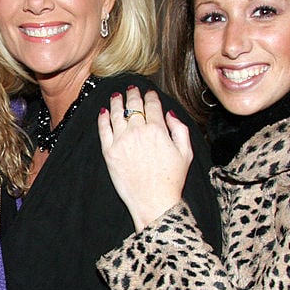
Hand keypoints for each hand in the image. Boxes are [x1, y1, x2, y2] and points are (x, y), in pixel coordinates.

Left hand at [98, 87, 191, 230]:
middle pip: (133, 105)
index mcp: (158, 130)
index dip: (150, 96)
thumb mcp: (186, 153)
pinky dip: (103, 118)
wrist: (153, 201)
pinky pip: (103, 129)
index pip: (152, 105)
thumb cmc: (172, 180)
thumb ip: (180, 129)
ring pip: (116, 113)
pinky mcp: (109, 152)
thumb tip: (170, 114)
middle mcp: (138, 132)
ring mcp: (122, 141)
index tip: (149, 93)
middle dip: (133, 94)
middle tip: (131, 88)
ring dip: (116, 101)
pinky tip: (104, 111)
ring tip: (116, 96)